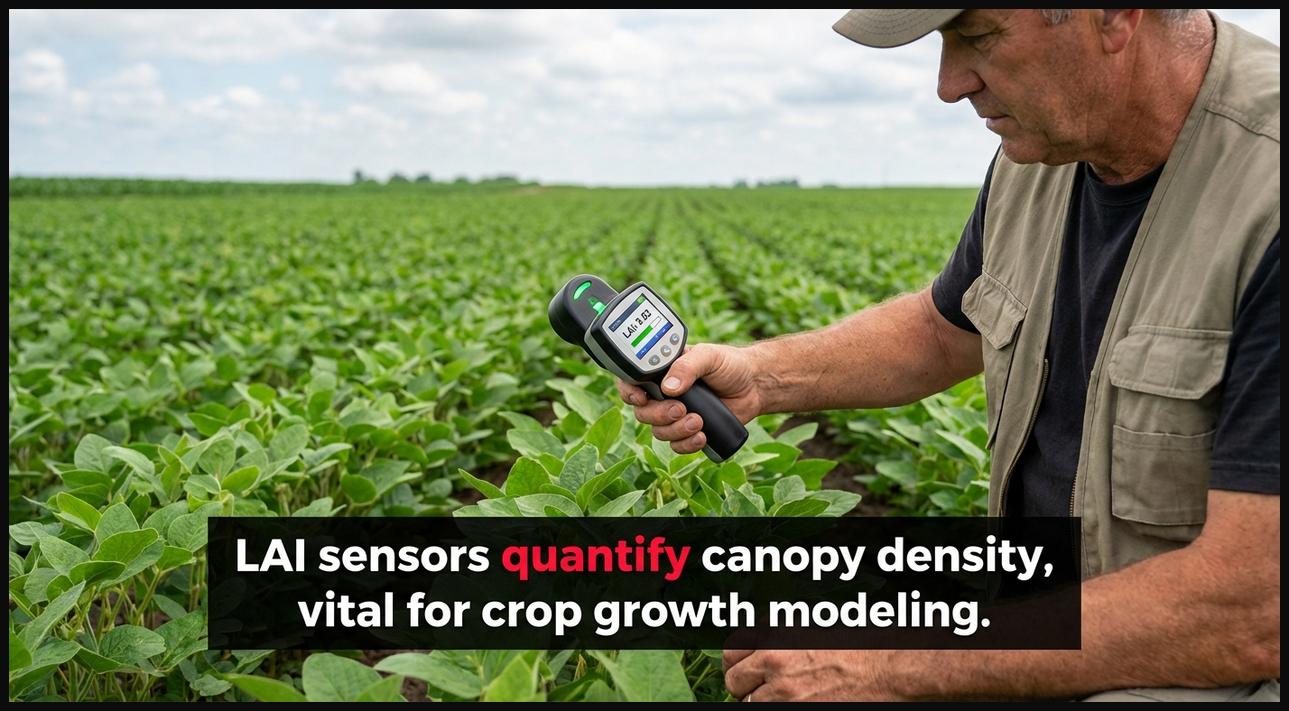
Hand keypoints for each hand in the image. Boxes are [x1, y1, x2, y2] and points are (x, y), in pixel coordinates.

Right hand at [615, 343, 763, 454]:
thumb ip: (688, 366)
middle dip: (659, 415)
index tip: (640, 398)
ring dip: (676, 430)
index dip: (629, 392)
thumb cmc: (730, 365)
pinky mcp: (689, 432)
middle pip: (643, 413)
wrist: (754, 386)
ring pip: (658, 432)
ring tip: (699, 421)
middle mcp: (664, 395)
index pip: (632, 382)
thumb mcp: (709, 356)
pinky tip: (702, 437)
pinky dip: (686, 444)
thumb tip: (668, 387)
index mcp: (662, 372)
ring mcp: (676, 415)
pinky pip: (676, 446)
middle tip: (681, 409)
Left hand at [723, 649, 904, 700]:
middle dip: (744, 686)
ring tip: (783, 696)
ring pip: (752, 704)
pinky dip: (778, 708)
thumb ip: (776, 635)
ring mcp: (786, 694)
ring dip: (762, 701)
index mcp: (775, 638)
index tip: (742, 669)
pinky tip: (796, 701)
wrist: (885, 669)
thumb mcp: (810, 627)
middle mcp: (775, 665)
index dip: (736, 663)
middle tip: (757, 688)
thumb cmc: (854, 646)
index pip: (731, 653)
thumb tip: (753, 645)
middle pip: (735, 683)